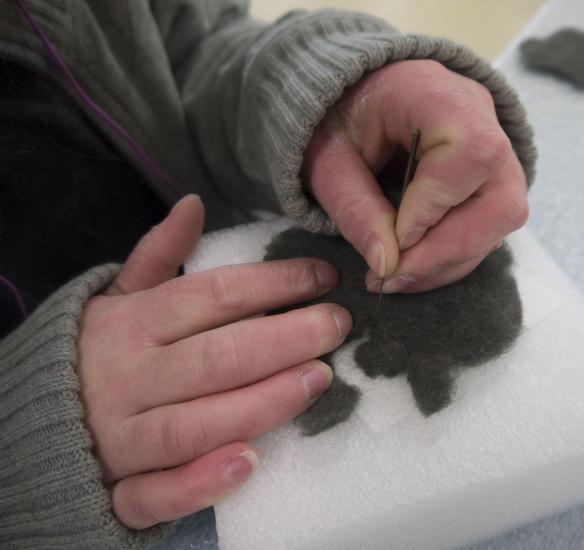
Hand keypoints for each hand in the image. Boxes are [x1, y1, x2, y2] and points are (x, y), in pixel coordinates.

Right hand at [77, 196, 350, 528]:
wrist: (32, 420)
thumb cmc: (99, 350)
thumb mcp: (121, 296)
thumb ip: (158, 253)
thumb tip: (193, 203)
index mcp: (132, 324)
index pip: (213, 296)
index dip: (274, 283)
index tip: (324, 277)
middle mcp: (130, 378)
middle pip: (218, 357)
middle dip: (285, 338)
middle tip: (338, 325)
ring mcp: (122, 438)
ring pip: (196, 424)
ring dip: (261, 402)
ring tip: (318, 380)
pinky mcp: (120, 492)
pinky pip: (158, 494)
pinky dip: (200, 482)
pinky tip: (250, 462)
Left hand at [303, 60, 527, 292]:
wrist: (351, 95)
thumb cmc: (337, 116)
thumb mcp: (328, 159)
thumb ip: (354, 207)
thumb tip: (386, 265)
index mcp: (437, 93)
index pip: (471, 152)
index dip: (437, 206)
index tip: (395, 238)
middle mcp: (480, 118)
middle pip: (501, 199)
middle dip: (446, 251)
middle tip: (394, 278)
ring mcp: (492, 149)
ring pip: (501, 222)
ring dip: (448, 262)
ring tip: (395, 278)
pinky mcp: (488, 179)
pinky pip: (488, 228)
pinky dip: (451, 257)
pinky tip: (412, 268)